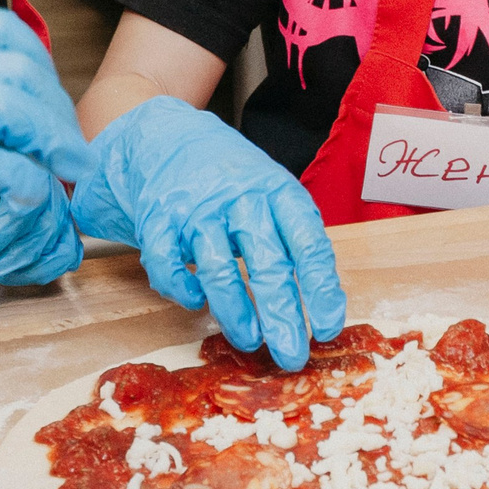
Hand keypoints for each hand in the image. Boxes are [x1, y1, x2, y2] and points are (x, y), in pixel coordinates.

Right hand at [0, 10, 96, 376]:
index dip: (40, 66)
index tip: (53, 115)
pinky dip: (20, 182)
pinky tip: (25, 204)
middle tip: (73, 156)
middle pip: (16, 63)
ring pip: (8, 102)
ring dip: (50, 139)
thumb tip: (0, 144)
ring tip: (64, 178)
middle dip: (58, 109)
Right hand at [70, 97, 346, 369]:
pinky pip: (168, 262)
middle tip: (292, 354)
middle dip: (282, 314)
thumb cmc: (230, 177)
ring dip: (235, 311)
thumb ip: (290, 236)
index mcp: (278, 192)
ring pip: (218, 268)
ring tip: (249, 339)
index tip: (329, 327)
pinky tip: (195, 302)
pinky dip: (182, 288)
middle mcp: (240, 199)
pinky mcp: (159, 219)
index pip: (308, 244)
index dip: (321, 289)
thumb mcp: (271, 192)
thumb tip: (320, 302)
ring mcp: (197, 208)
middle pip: (267, 262)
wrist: (165, 134)